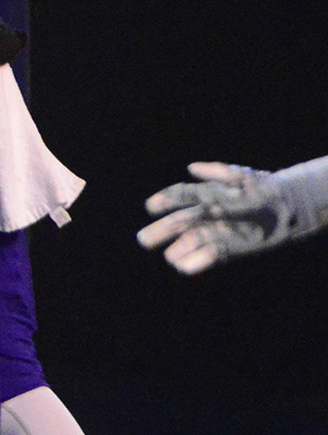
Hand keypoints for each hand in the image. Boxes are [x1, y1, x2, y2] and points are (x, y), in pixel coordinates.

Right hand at [137, 162, 314, 273]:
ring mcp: (217, 230)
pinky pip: (208, 255)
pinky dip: (197, 261)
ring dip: (179, 249)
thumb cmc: (266, 189)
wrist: (290, 208)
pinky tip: (186, 266)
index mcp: (208, 195)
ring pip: (190, 241)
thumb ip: (220, 173)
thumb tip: (191, 168)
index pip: (180, 196)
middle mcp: (208, 214)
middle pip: (179, 222)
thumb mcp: (245, 178)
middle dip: (161, 231)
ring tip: (171, 257)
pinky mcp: (228, 247)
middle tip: (144, 240)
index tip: (151, 206)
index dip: (164, 200)